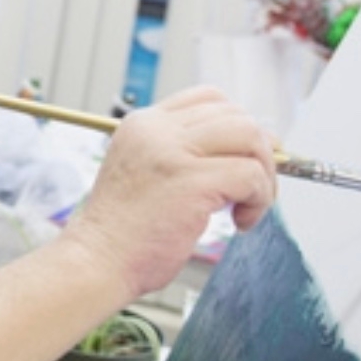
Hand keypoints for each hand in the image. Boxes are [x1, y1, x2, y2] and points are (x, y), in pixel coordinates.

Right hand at [63, 87, 276, 298]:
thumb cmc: (124, 232)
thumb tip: (245, 151)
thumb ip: (182, 155)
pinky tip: (241, 222)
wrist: (97, 262)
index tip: (244, 157)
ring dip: (263, 175)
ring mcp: (173, 152)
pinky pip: (251, 175)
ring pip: (250, 137)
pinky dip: (259, 200)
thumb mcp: (145, 174)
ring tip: (247, 206)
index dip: (237, 126)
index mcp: (143, 124)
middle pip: (236, 115)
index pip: (209, 99)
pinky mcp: (192, 181)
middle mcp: (157, 130)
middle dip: (259, 151)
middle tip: (254, 189)